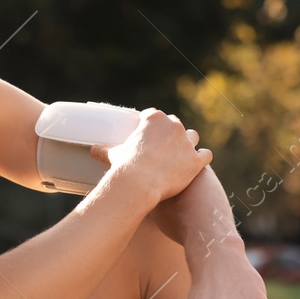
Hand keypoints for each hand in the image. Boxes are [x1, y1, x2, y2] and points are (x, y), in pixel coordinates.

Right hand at [89, 109, 210, 203]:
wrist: (139, 182)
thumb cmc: (126, 166)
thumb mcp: (115, 154)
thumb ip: (105, 149)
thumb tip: (93, 150)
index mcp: (154, 119)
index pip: (155, 115)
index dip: (153, 124)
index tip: (150, 133)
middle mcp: (173, 126)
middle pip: (175, 124)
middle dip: (171, 133)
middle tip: (165, 145)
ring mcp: (187, 142)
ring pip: (193, 136)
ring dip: (189, 143)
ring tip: (183, 153)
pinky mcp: (196, 160)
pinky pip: (206, 154)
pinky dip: (202, 158)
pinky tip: (198, 163)